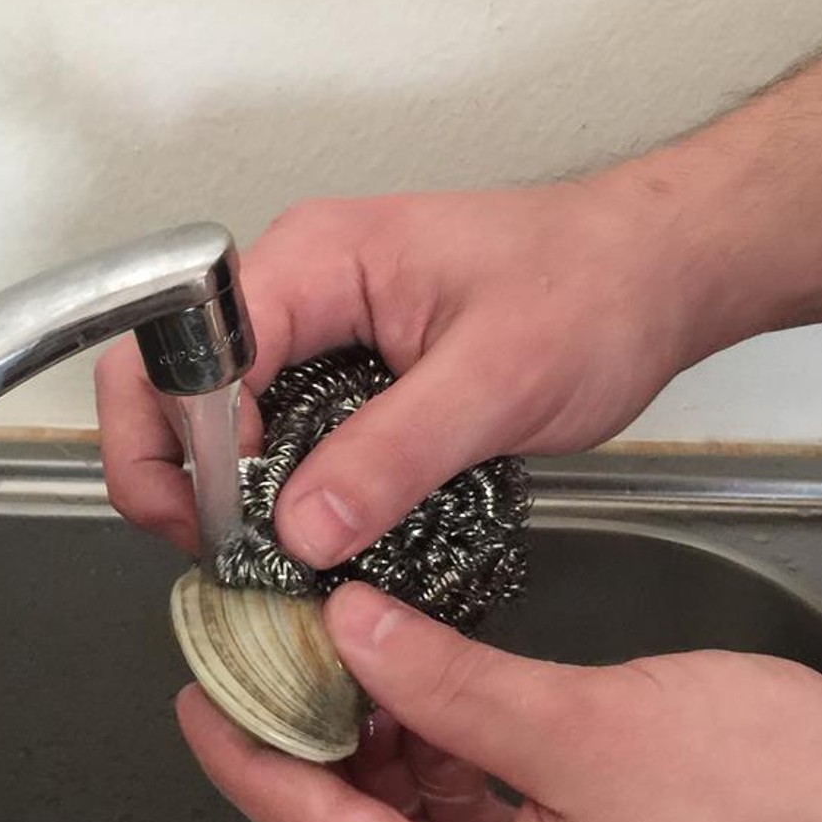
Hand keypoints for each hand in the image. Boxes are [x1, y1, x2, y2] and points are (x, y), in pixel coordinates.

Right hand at [95, 185, 704, 563]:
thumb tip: (298, 532)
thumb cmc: (591, 293)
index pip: (190, 348)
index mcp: (314, 260)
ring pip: (214, 413)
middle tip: (212, 552)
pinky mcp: (344, 377)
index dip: (184, 439)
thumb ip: (393, 453)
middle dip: (167, 466)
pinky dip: (267, 489)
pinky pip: (274, 434)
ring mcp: (316, 333)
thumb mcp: (498, 381)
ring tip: (254, 561)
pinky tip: (296, 540)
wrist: (654, 276)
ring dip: (216, 488)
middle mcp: (295, 290)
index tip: (224, 523)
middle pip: (169, 375)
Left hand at [178, 582, 821, 821]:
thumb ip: (447, 682)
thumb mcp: (591, 729)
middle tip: (268, 668)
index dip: (256, 764)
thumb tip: (350, 634)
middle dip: (314, 761)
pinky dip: (442, 788)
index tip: (204, 698)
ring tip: (345, 672)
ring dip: (379, 768)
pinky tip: (423, 716)